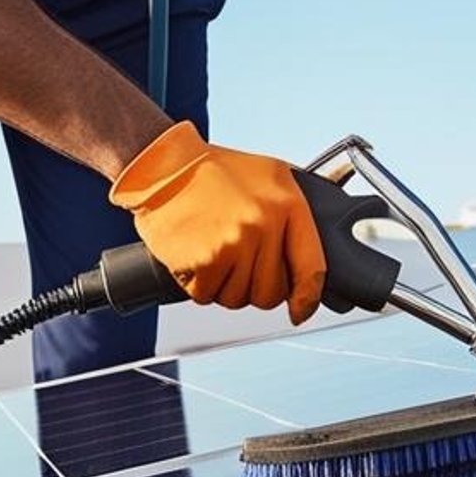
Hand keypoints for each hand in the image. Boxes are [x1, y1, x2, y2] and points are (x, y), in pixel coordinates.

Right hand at [109, 121, 326, 323]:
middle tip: (238, 263)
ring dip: (225, 286)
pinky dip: (200, 284)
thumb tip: (310, 268)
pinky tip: (196, 256)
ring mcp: (234, 244)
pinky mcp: (205, 260)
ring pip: (238, 298)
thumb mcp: (271, 176)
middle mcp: (264, 226)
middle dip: (254, 287)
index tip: (300, 310)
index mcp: (288, 204)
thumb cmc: (215, 171)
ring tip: (215, 254)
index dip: (307, 299)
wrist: (164, 166)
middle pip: (271, 293)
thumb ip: (293, 215)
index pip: (311, 268)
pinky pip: (208, 295)